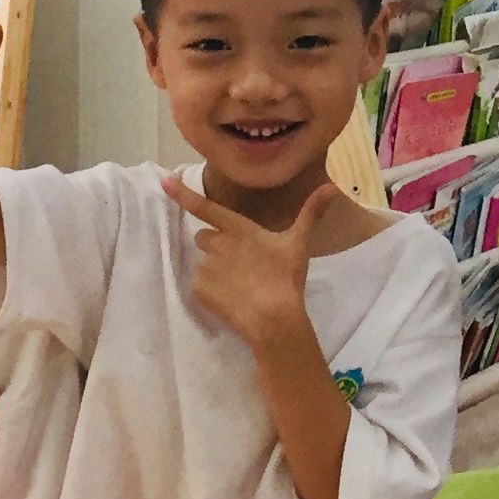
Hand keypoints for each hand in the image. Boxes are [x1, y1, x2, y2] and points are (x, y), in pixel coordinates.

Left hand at [168, 176, 327, 351]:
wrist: (272, 317)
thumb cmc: (286, 277)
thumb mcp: (299, 243)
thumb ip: (311, 213)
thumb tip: (332, 188)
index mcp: (238, 228)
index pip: (206, 207)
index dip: (183, 194)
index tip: (165, 181)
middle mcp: (217, 244)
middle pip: (204, 237)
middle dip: (216, 245)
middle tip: (240, 261)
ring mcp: (205, 268)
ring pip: (204, 263)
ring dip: (217, 269)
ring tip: (241, 284)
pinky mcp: (198, 290)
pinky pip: (200, 286)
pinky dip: (213, 292)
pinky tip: (233, 298)